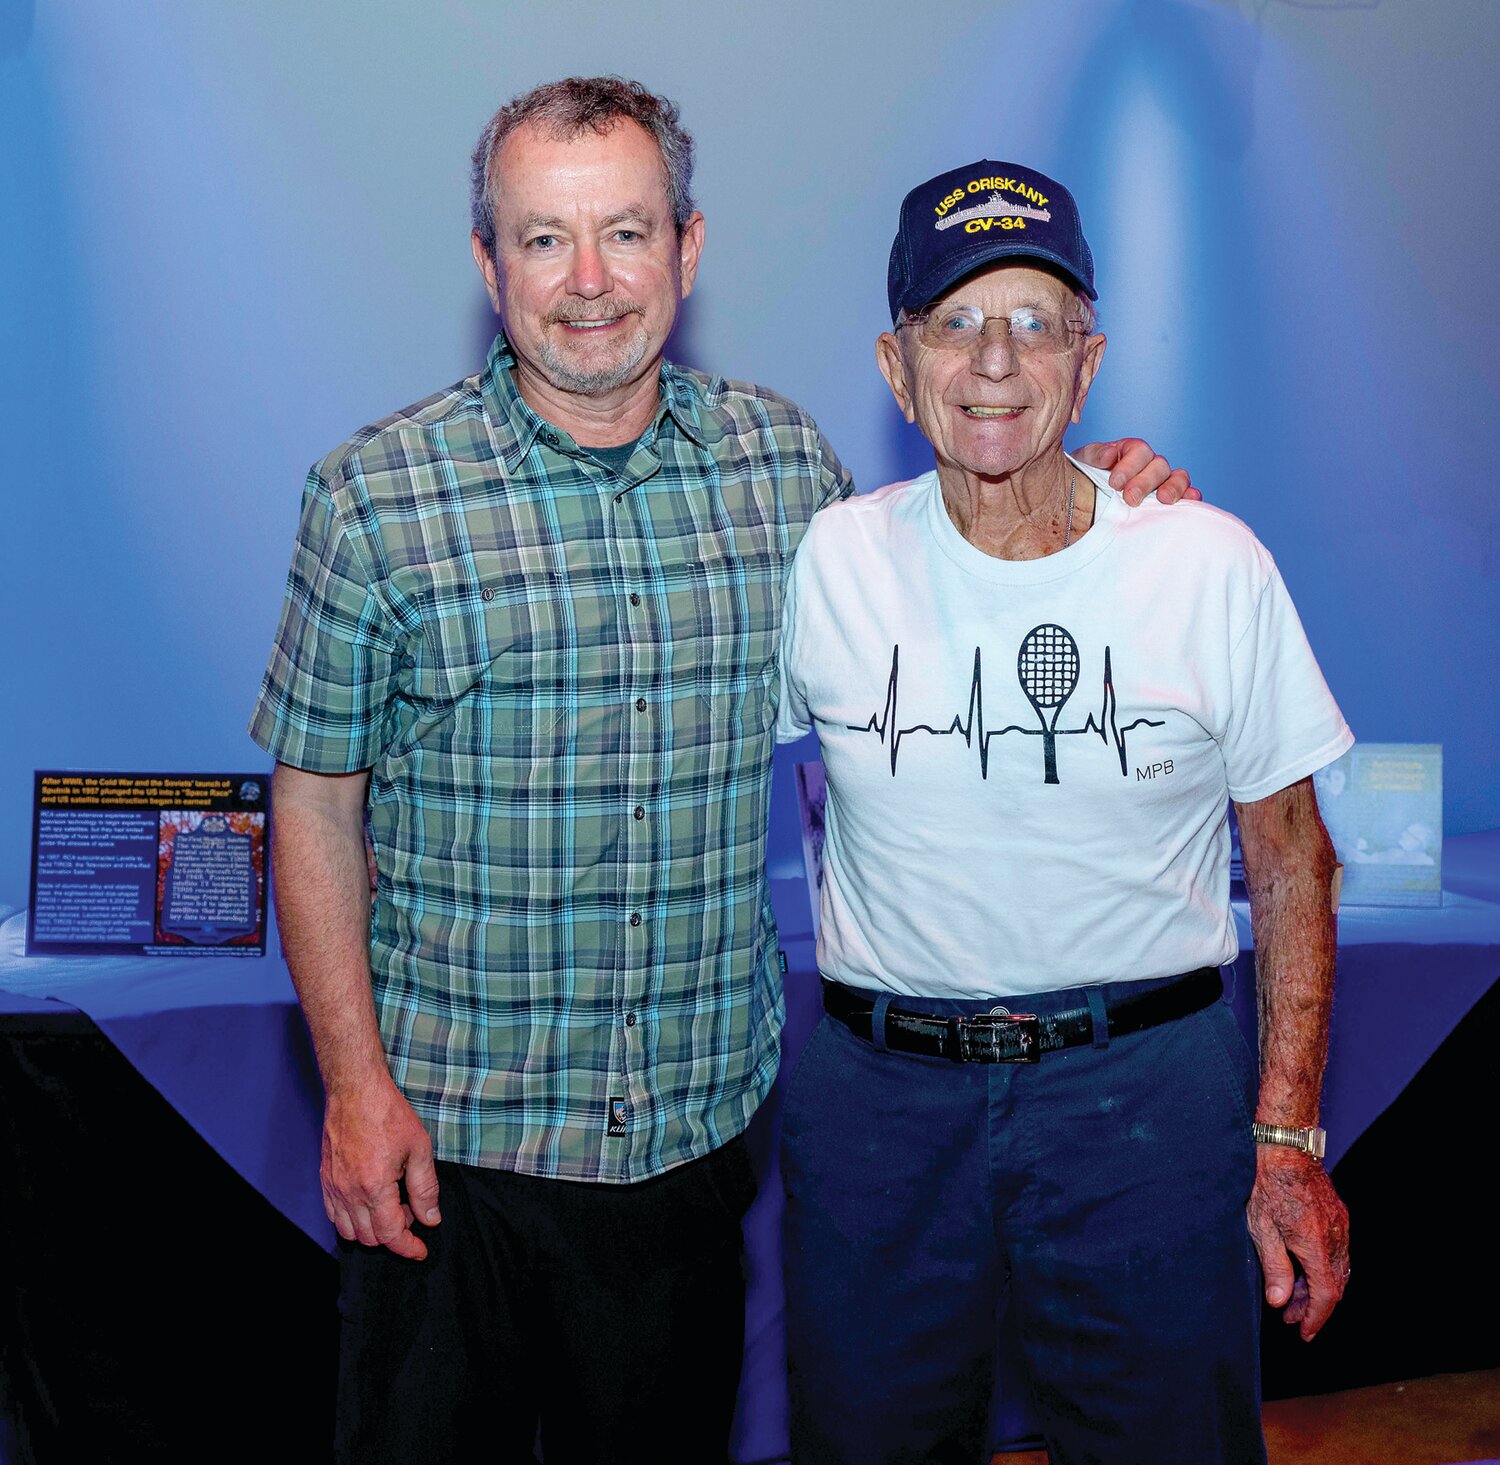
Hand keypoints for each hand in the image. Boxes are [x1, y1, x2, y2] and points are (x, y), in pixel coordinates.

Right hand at [321, 1079, 441, 1259]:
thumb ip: (425, 1188)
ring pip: (349, 1232)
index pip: (390, 1235)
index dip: (408, 1247)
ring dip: (372, 1230)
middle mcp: (349, 1193)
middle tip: (411, 1212)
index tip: (421, 1250)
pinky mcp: (325, 1179)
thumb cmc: (388, 1114)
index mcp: (374, 1186)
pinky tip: (369, 1204)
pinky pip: (334, 1216)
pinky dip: (351, 1221)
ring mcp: (334, 1187)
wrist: (356, 1090)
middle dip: (394, 1235)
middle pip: (370, 1238)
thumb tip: (430, 1218)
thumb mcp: (419, 1148)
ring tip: (392, 1206)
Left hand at [1073, 437, 1200, 506]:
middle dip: (1145, 482)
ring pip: (1177, 477)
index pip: (1140, 451)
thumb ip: (1094, 455)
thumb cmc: (1082, 479)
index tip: (1115, 483)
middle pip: (1159, 466)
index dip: (1130, 465)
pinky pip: (1186, 495)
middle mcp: (1149, 465)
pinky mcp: (1166, 502)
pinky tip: (1190, 500)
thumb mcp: (1082, 463)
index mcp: (1130, 452)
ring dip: (1173, 487)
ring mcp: (1161, 483)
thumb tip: (1110, 455)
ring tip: (1164, 499)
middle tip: (1130, 498)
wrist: (1082, 506)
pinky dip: (1190, 496)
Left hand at [1246, 1147, 1349, 1339]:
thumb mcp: (1261, 1229)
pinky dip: (1323, 1266)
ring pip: (1339, 1269)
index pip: (1326, 1296)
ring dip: (1319, 1286)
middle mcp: (1335, 1238)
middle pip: (1335, 1285)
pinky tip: (1303, 1266)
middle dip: (1314, 1306)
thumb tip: (1279, 1302)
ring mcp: (1340, 1225)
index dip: (1316, 1319)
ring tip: (1292, 1294)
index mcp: (1317, 1246)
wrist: (1285, 1147)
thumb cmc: (1267, 1185)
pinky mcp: (1338, 1215)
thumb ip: (1274, 1267)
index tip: (1304, 1333)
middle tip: (1290, 1316)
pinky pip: (1338, 1251)